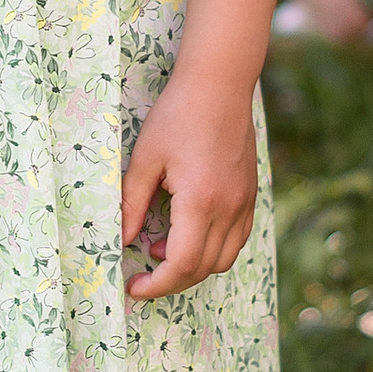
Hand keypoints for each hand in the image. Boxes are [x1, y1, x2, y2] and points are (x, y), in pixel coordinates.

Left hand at [121, 75, 259, 300]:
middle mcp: (229, 208)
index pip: (182, 264)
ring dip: (193, 267)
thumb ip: (132, 203)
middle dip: (171, 281)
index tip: (134, 287)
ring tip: (161, 249)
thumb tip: (122, 240)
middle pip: (203, 269)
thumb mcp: (145, 159)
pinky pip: (236, 240)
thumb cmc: (178, 115)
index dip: (157, 285)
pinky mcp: (250, 195)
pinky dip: (213, 250)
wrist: (219, 84)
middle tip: (142, 275)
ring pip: (224, 259)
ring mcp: (244, 203)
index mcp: (200, 200)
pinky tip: (188, 232)